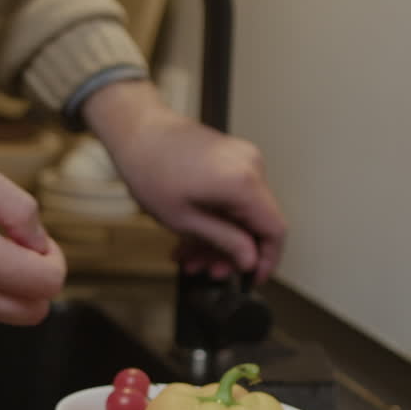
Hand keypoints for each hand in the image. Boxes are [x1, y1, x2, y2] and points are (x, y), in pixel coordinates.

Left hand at [83, 81, 285, 282]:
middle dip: (230, 252)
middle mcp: (250, 166)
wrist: (136, 132)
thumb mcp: (184, 220)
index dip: (267, 260)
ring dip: (218, 238)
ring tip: (190, 254)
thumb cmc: (150, 168)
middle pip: (256, 223)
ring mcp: (242, 159)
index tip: (253, 277)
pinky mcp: (232, 158)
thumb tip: (249, 259)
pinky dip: (216, 217)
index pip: (275, 229)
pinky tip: (192, 234)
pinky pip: (233, 196)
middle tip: (207, 269)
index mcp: (243, 182)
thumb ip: (224, 242)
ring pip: (242, 213)